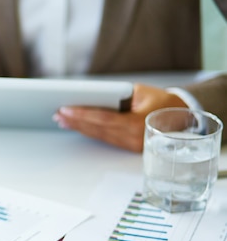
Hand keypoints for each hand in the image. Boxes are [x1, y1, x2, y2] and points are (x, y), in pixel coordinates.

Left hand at [53, 83, 187, 151]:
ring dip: (78, 127)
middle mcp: (133, 138)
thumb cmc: (161, 101)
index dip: (82, 114)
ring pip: (98, 135)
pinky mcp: (128, 147)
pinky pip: (104, 138)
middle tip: (58, 113)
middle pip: (97, 129)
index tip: (65, 109)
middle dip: (75, 121)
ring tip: (62, 120)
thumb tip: (91, 97)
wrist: (182, 117)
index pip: (104, 119)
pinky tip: (76, 127)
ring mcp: (130, 145)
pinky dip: (89, 131)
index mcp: (137, 123)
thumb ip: (117, 96)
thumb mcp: (141, 92)